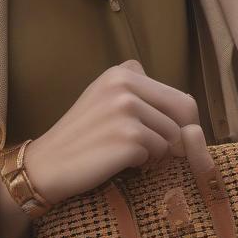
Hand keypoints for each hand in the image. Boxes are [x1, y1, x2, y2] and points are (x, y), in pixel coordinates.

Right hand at [23, 60, 213, 205]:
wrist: (47, 164)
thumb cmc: (82, 136)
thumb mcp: (105, 98)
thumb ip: (142, 93)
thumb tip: (189, 108)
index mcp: (122, 73)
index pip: (180, 98)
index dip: (179, 123)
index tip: (159, 135)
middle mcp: (124, 86)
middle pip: (184, 114)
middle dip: (178, 138)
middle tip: (156, 151)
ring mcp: (126, 111)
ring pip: (173, 136)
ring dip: (158, 152)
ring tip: (129, 154)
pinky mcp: (128, 138)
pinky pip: (159, 153)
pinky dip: (145, 164)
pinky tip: (121, 162)